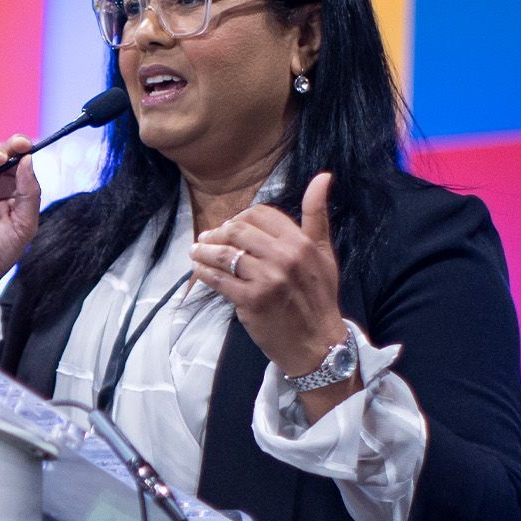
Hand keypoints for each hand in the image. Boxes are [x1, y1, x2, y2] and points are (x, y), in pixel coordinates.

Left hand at [189, 173, 350, 385]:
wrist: (318, 344)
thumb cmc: (319, 298)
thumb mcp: (324, 252)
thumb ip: (317, 214)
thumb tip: (323, 175)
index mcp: (301, 241)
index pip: (260, 214)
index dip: (240, 218)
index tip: (230, 228)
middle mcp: (284, 256)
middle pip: (237, 231)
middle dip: (217, 233)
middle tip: (206, 239)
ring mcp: (267, 279)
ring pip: (224, 254)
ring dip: (203, 251)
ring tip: (196, 252)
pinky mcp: (251, 301)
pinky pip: (218, 279)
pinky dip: (203, 273)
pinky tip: (199, 270)